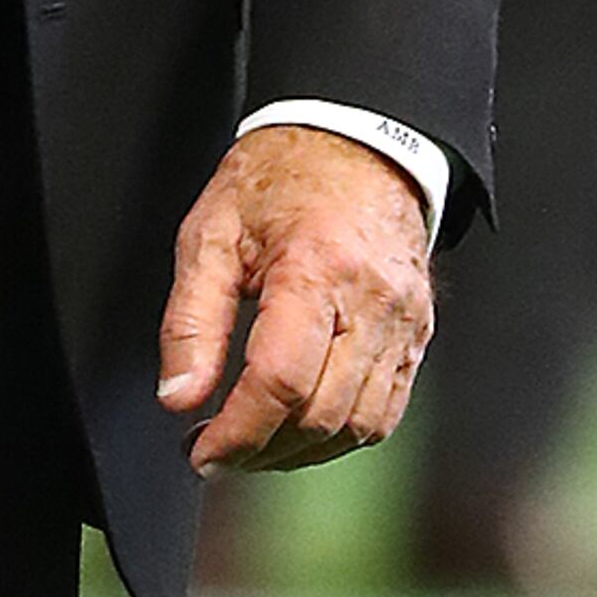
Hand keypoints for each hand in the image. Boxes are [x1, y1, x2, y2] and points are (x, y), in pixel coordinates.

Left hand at [159, 127, 435, 475]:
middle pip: (322, 414)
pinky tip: (300, 427)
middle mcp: (371, 300)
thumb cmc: (279, 180)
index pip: (279, 380)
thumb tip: (178, 396)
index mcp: (314, 266)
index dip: (238, 432)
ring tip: (254, 443)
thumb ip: (191, 319)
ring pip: (360, 426)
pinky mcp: (418, 335)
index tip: (201, 450)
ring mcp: (404, 322)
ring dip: (301, 452)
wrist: (356, 144)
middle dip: (263, 449)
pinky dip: (340, 434)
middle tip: (215, 450)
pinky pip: (386, 412)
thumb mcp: (211, 231)